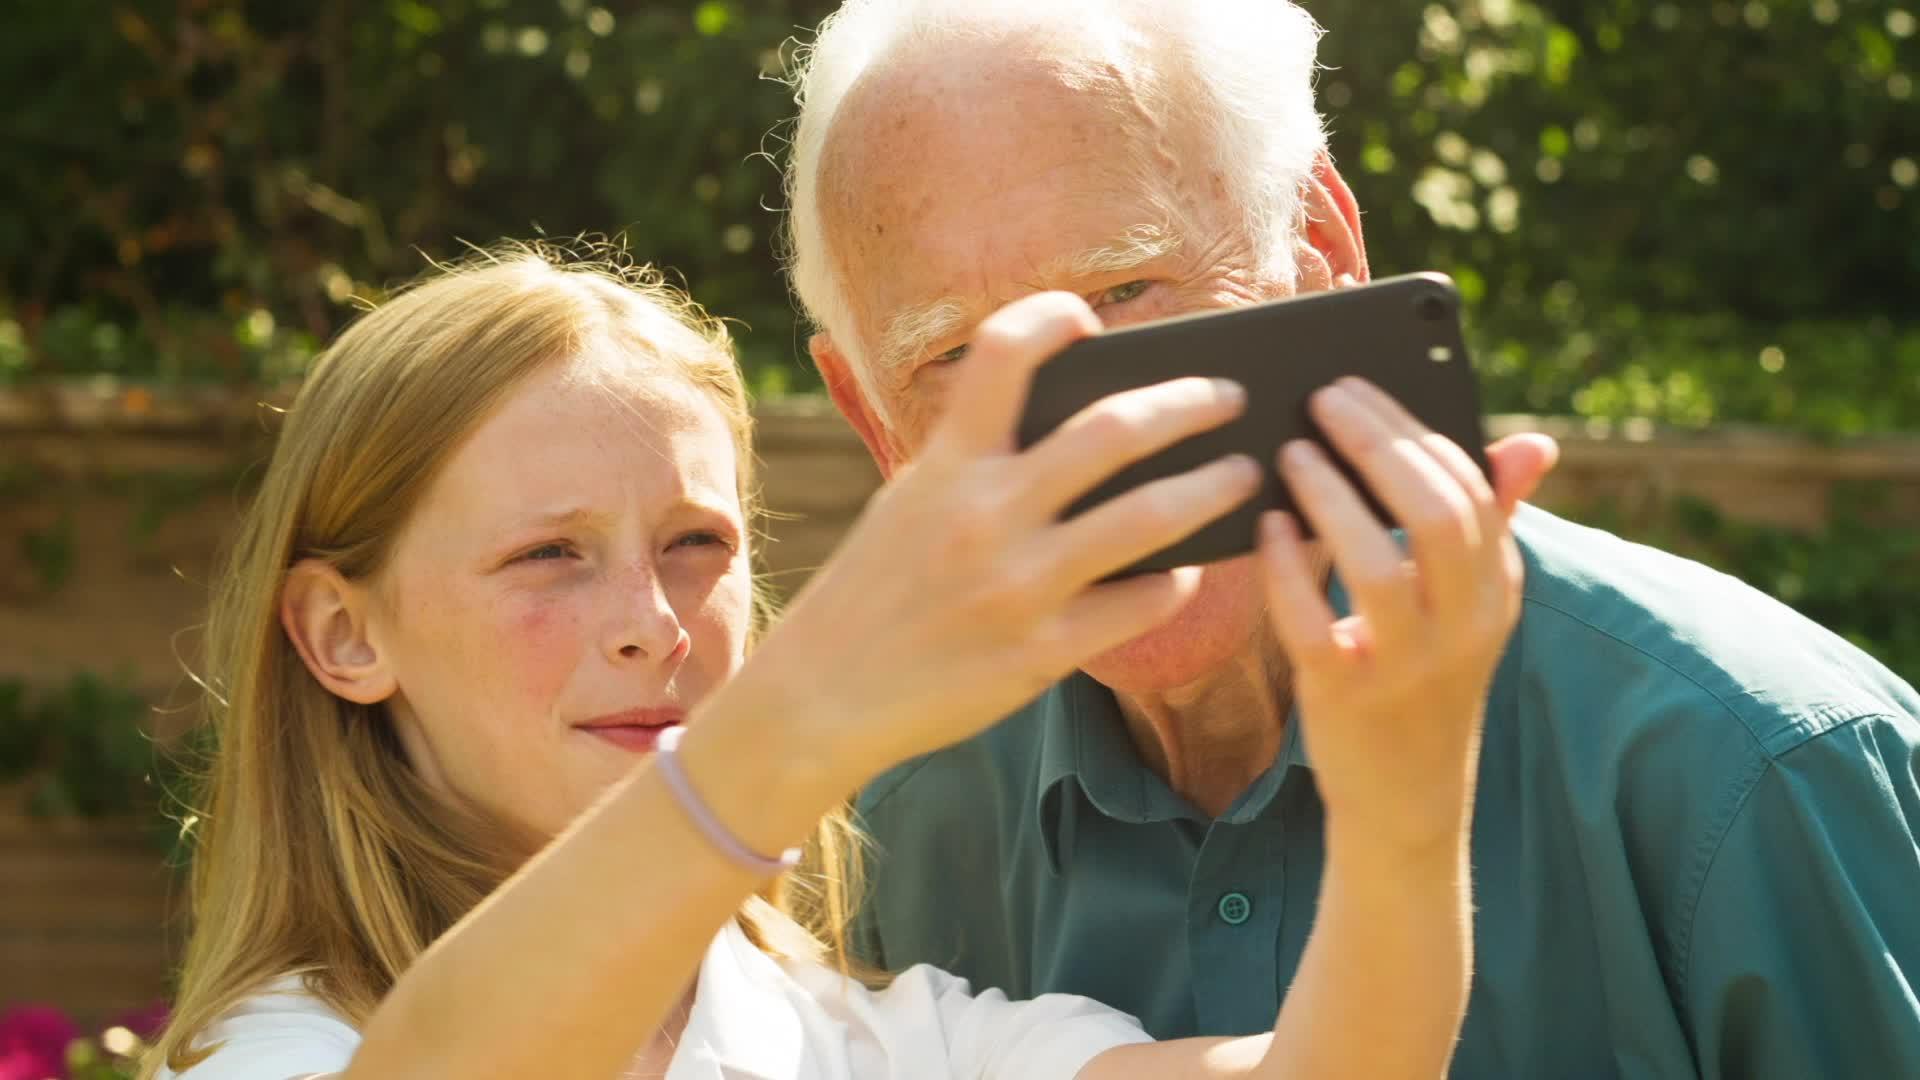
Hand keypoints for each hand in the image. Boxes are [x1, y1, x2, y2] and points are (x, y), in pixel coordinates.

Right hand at [743, 292, 1261, 783]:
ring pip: (1148, 518)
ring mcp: (1017, 585)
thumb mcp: (909, 504)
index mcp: (945, 465)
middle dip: (1188, 403)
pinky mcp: (1041, 652)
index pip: (1002, 353)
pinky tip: (1190, 568)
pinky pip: (1139, 602)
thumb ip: (980, 465)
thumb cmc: (876, 592)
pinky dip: (1176, 579)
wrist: (821, 696)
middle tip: (1231, 396)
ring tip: (1246, 473)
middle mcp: (984, 514)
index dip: (1052, 318)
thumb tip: (1088, 433)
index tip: (1089, 318)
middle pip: (1112, 430)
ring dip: (1211, 487)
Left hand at [1259, 377, 1555, 858]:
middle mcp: (1464, 625)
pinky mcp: (1349, 698)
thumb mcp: (1470, 608)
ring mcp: (1409, 666)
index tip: (1357, 387)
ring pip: (1379, 565)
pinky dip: (1287, 568)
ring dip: (1331, 498)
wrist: (1405, 802)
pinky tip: (1266, 527)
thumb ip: (1490, 523)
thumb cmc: (1424, 681)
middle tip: (1321, 400)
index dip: (1412, 428)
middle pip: (1435, 513)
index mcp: (1496, 589)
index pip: (1469, 487)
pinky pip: (1313, 623)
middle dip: (1376, 445)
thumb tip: (1532, 443)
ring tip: (1290, 454)